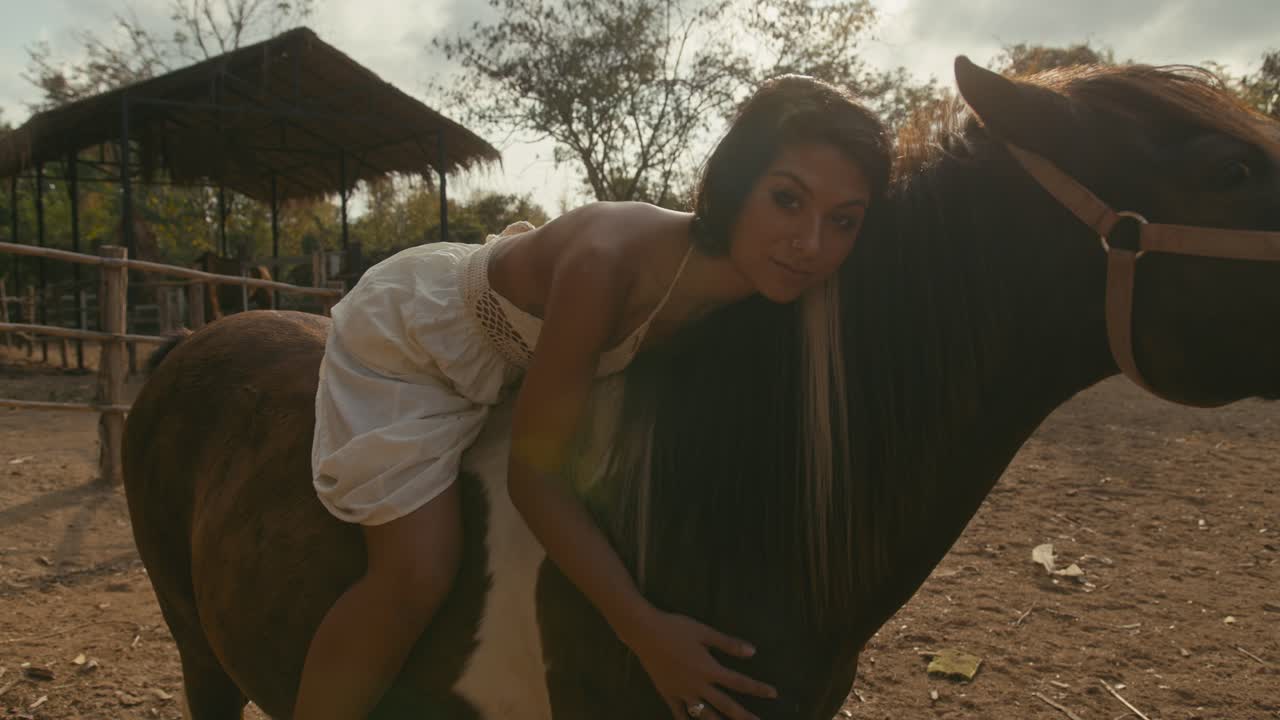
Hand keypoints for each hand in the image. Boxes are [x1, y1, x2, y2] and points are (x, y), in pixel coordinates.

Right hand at [622, 608, 776, 719]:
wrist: (644, 632)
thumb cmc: (676, 628)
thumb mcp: (704, 632)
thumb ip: (728, 644)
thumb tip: (752, 652)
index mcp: (709, 669)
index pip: (739, 682)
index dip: (757, 689)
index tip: (773, 693)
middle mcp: (698, 685)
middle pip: (726, 706)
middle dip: (744, 716)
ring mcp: (682, 692)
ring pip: (704, 715)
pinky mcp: (667, 693)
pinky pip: (679, 713)